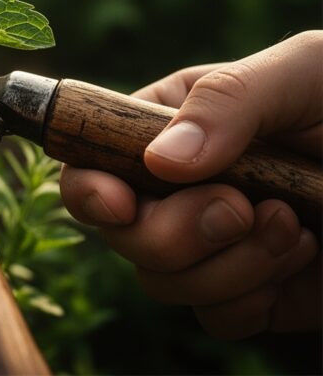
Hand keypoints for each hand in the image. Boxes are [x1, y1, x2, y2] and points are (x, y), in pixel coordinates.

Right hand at [60, 31, 321, 338]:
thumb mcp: (301, 73)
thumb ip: (227, 102)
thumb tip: (160, 162)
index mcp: (168, 126)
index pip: (92, 159)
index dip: (89, 187)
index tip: (117, 203)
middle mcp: (177, 186)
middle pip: (121, 232)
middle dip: (173, 232)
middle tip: (239, 207)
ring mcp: (210, 240)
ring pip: (164, 280)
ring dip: (229, 263)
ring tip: (292, 221)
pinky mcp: (250, 288)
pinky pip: (216, 317)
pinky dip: (253, 295)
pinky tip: (300, 251)